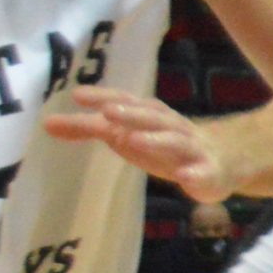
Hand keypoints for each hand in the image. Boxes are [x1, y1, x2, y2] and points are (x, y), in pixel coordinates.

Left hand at [43, 86, 231, 201]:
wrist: (225, 160)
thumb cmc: (164, 145)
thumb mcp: (126, 134)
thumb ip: (89, 129)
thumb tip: (46, 124)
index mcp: (152, 117)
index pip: (128, 102)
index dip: (106, 97)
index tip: (77, 95)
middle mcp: (172, 128)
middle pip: (153, 118)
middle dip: (132, 114)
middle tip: (108, 112)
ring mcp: (192, 151)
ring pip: (176, 142)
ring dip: (156, 140)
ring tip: (132, 141)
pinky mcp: (208, 175)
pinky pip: (202, 175)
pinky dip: (195, 175)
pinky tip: (185, 178)